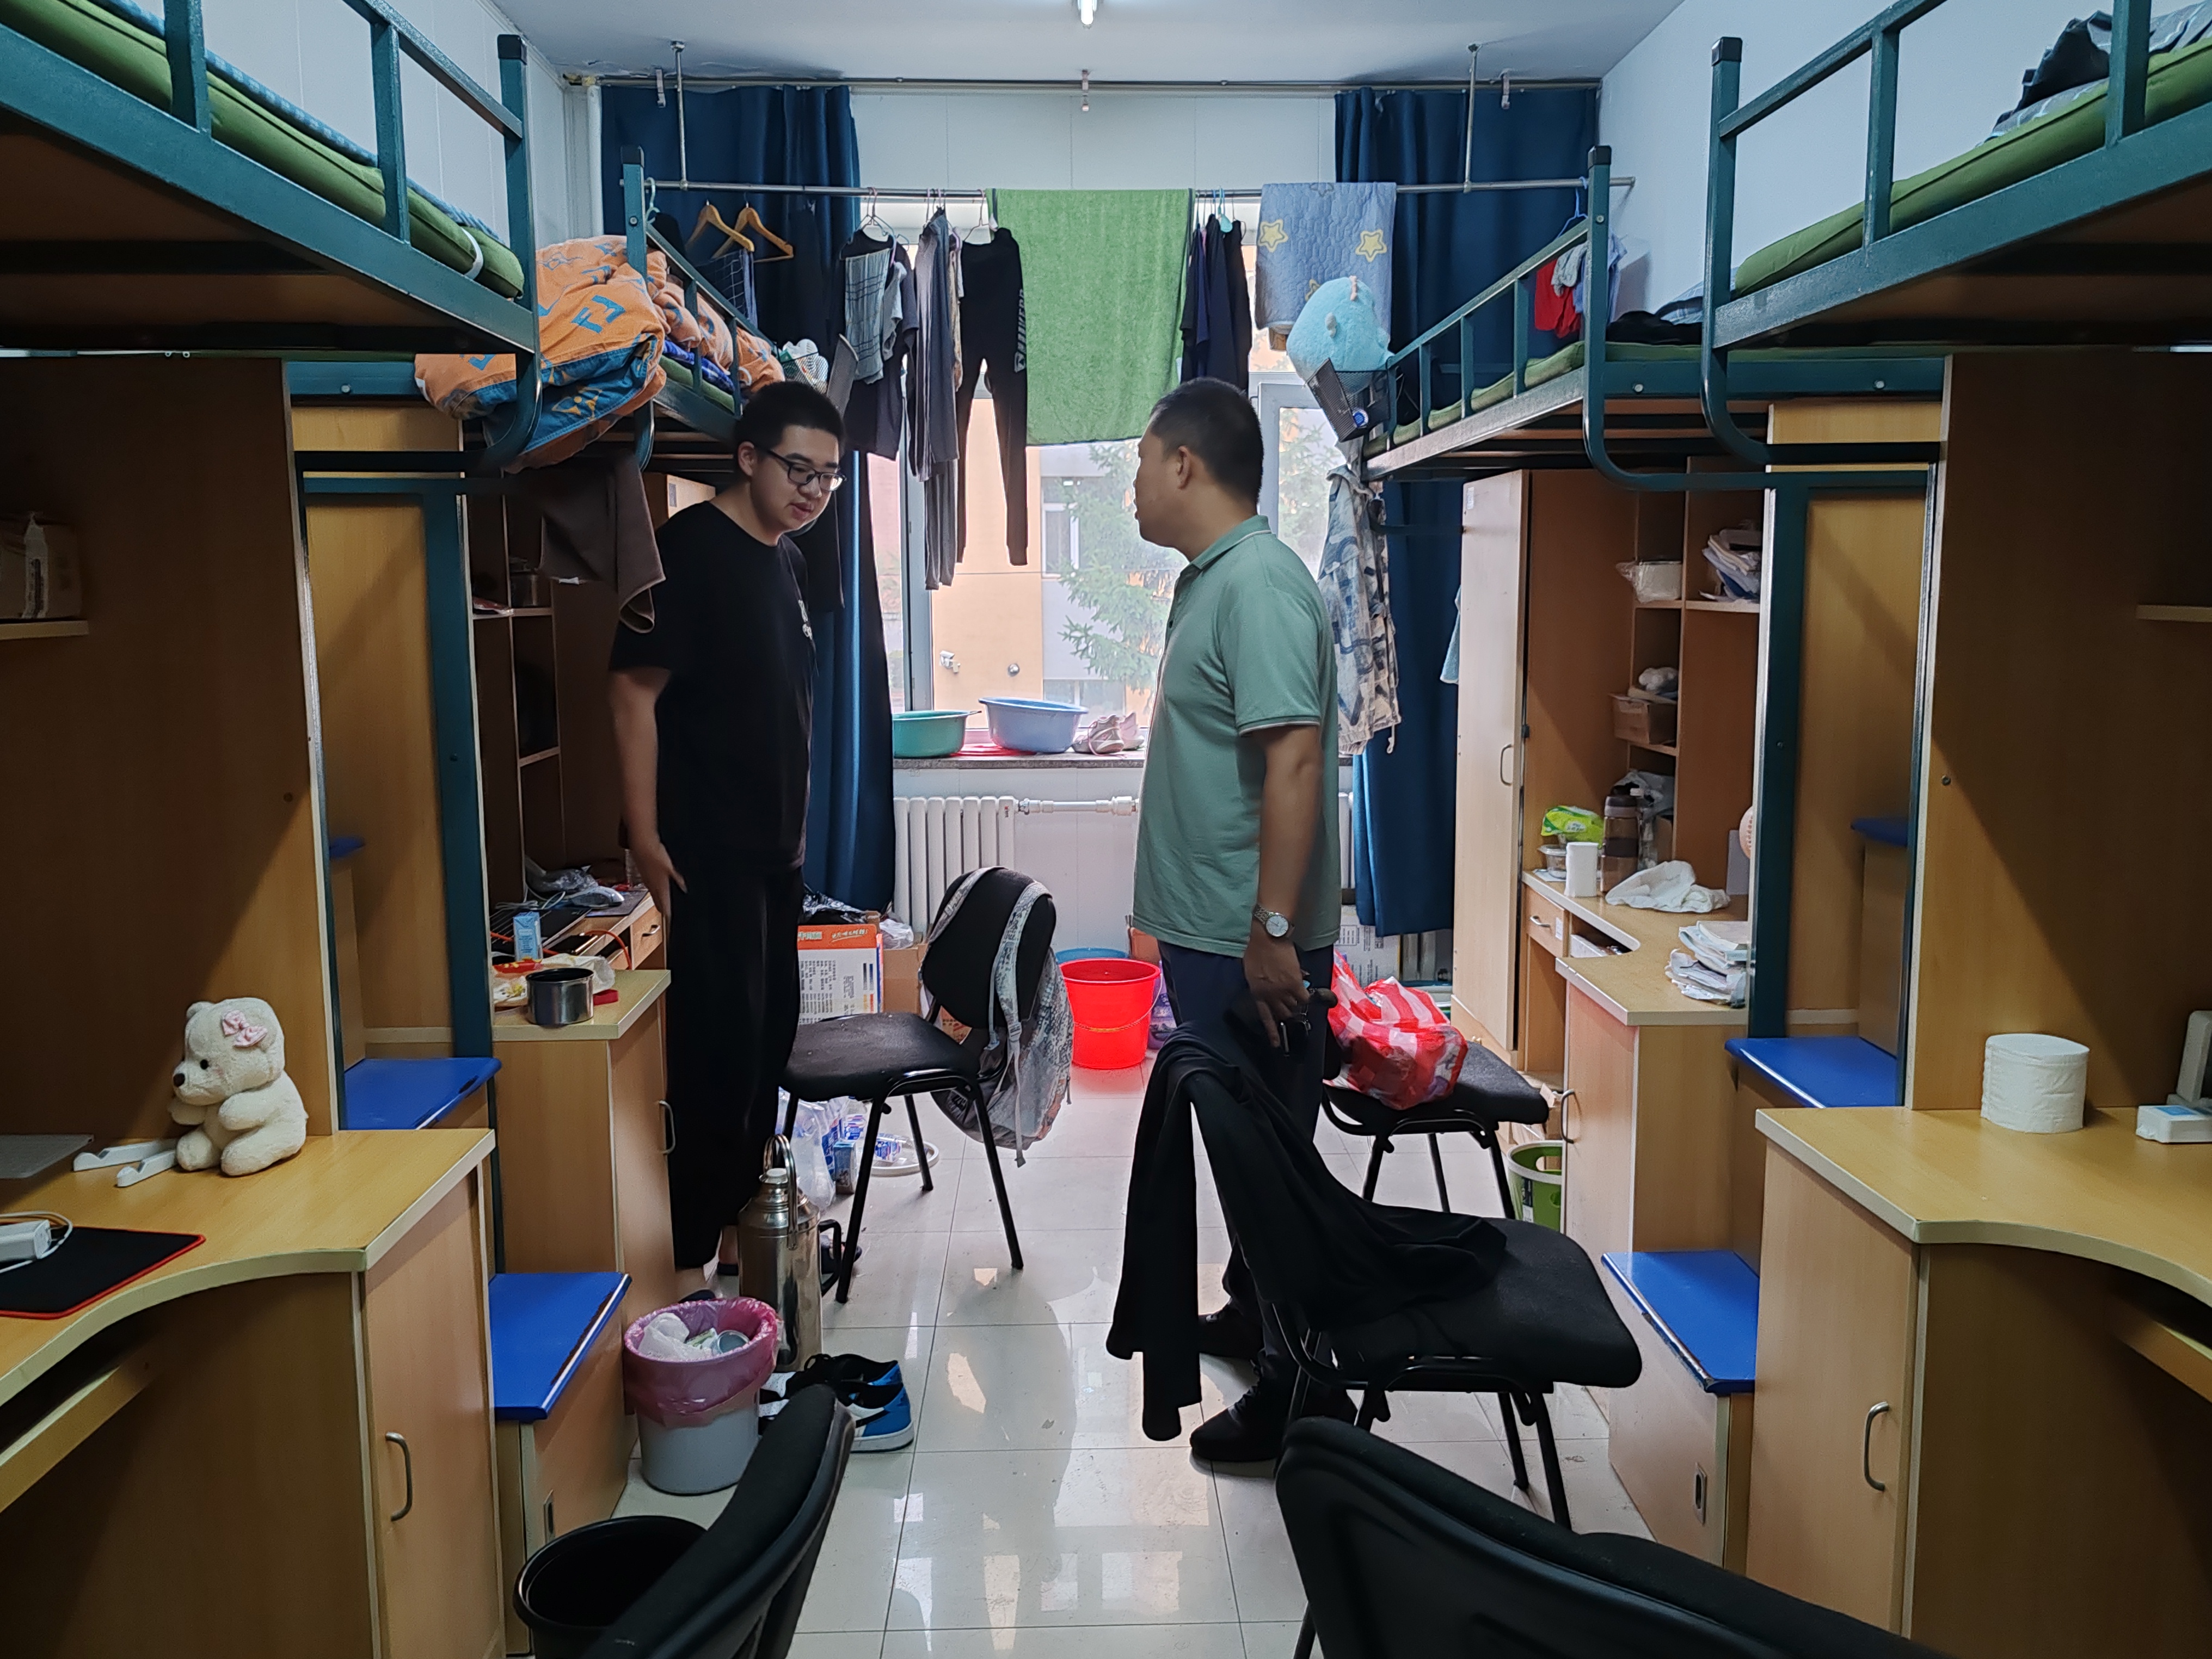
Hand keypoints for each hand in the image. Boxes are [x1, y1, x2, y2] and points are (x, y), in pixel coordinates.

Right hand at [632, 837, 686, 920]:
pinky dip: (654, 888)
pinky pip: (649, 885)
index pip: (663, 905)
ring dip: (658, 899)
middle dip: (663, 908)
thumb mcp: (671, 868)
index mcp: (659, 886)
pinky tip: (657, 884)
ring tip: (663, 902)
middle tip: (668, 913)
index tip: (671, 917)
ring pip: (653, 894)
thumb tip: (685, 887)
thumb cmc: (655, 854)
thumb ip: (678, 878)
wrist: (641, 843)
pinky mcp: (643, 873)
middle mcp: (651, 885)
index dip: (668, 913)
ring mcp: (646, 879)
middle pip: (657, 902)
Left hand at [1243, 926, 1309, 1048]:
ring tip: (1295, 992)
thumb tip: (1267, 989)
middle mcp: (1270, 996)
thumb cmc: (1256, 950)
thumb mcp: (1251, 971)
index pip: (1265, 1016)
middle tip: (1290, 1004)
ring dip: (1296, 1002)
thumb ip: (1259, 983)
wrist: (1268, 938)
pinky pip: (1304, 998)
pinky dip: (1305, 996)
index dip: (1272, 1031)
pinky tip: (1304, 990)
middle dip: (1287, 1011)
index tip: (1276, 1043)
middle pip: (1283, 1014)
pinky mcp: (1295, 984)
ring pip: (1294, 1006)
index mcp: (1257, 993)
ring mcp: (1283, 991)